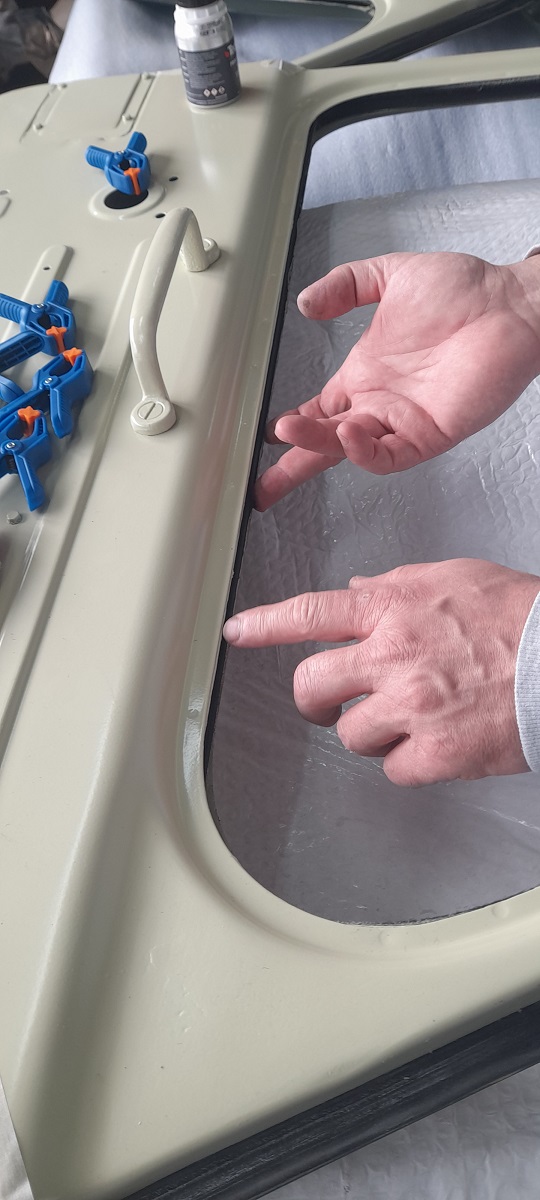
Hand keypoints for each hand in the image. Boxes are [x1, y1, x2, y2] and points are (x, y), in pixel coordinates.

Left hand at [223, 559, 539, 786]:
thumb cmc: (520, 617)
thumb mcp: (453, 578)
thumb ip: (396, 586)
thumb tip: (357, 589)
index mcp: (394, 608)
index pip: (311, 613)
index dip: (265, 624)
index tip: (239, 632)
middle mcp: (393, 656)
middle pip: (311, 685)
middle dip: (314, 697)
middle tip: (331, 700)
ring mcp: (411, 708)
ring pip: (350, 734)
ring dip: (371, 730)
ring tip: (412, 717)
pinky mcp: (435, 754)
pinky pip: (392, 768)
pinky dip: (408, 761)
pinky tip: (435, 741)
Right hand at [255, 251, 539, 509]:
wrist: (512, 302)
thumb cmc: (467, 291)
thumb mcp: (391, 275)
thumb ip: (345, 285)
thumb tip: (306, 302)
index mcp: (367, 374)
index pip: (319, 411)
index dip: (291, 431)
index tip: (264, 442)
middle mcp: (381, 403)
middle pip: (325, 443)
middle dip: (293, 463)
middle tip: (263, 481)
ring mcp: (403, 420)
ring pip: (350, 448)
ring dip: (318, 445)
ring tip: (292, 431)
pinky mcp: (430, 432)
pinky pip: (390, 454)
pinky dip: (365, 451)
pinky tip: (348, 432)